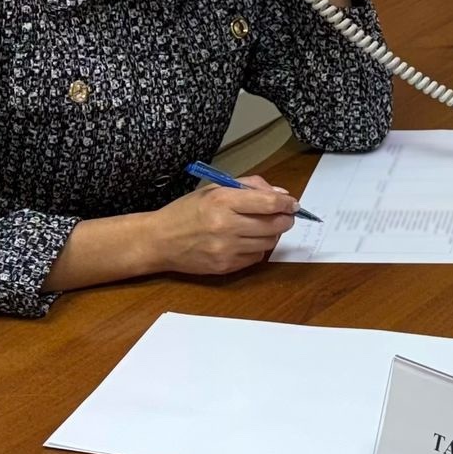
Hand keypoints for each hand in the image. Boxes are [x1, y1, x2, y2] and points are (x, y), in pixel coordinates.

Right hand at [149, 175, 297, 275]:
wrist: (160, 241)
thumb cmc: (186, 212)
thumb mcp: (213, 188)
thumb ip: (247, 187)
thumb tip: (280, 195)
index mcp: (222, 200)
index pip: (268, 203)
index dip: (286, 204)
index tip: (292, 204)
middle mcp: (226, 225)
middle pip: (274, 225)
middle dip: (285, 219)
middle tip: (284, 216)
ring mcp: (226, 248)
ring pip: (269, 243)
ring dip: (272, 234)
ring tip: (262, 227)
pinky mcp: (225, 266)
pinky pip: (256, 258)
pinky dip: (257, 249)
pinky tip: (246, 241)